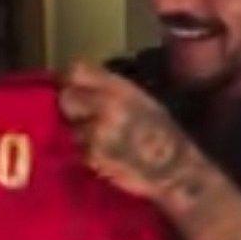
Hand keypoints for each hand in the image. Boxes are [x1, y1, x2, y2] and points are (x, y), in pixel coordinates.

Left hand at [58, 60, 194, 201]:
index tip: (69, 87)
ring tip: (105, 141)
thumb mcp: (140, 99)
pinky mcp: (92, 156)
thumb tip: (72, 82)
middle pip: (67, 98)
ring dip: (81, 135)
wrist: (173, 169)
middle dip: (73, 109)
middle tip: (86, 117)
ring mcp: (97, 132)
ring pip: (71, 128)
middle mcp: (106, 106)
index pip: (76, 70)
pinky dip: (89, 155)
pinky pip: (79, 151)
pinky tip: (108, 156)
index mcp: (120, 88)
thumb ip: (107, 88)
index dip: (69, 79)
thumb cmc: (159, 132)